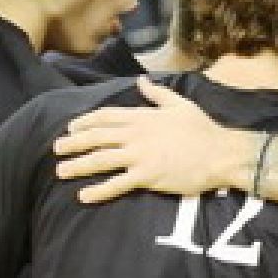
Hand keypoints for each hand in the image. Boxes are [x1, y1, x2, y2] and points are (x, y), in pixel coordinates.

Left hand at [53, 77, 253, 203]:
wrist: (221, 154)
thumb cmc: (203, 129)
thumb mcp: (180, 104)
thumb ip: (157, 94)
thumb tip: (141, 82)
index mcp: (142, 116)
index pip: (105, 116)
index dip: (85, 122)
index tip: (71, 128)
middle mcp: (136, 135)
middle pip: (96, 138)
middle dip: (73, 143)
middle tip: (56, 150)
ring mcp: (140, 156)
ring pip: (101, 160)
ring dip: (78, 165)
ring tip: (61, 171)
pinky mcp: (147, 177)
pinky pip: (117, 184)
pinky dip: (99, 190)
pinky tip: (84, 196)